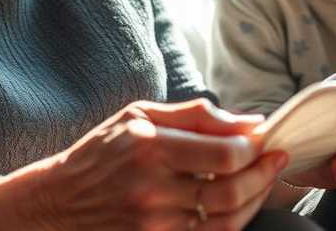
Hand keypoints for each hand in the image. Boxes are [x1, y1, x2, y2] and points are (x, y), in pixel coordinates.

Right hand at [0, 98, 288, 230]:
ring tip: (263, 180)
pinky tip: (239, 204)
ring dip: (254, 199)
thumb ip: (195, 115)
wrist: (59, 202)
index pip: (222, 153)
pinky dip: (232, 221)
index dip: (252, 149)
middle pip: (229, 190)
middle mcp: (152, 187)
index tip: (263, 140)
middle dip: (262, 175)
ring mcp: (154, 222)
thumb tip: (249, 121)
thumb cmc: (102, 151)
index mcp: (149, 145)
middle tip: (276, 160)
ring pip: (225, 219)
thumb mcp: (139, 115)